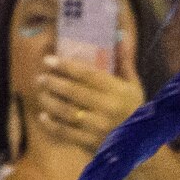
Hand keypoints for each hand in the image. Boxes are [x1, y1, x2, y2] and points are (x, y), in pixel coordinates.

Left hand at [24, 46, 139, 153]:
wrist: (140, 142)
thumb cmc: (134, 109)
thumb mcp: (134, 86)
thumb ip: (125, 62)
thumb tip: (120, 37)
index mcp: (116, 91)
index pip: (87, 75)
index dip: (66, 66)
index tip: (48, 60)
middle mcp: (106, 107)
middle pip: (74, 92)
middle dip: (53, 83)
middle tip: (40, 77)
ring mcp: (97, 126)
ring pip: (67, 112)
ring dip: (50, 102)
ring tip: (40, 93)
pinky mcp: (90, 142)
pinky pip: (67, 132)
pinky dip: (52, 124)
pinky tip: (43, 116)